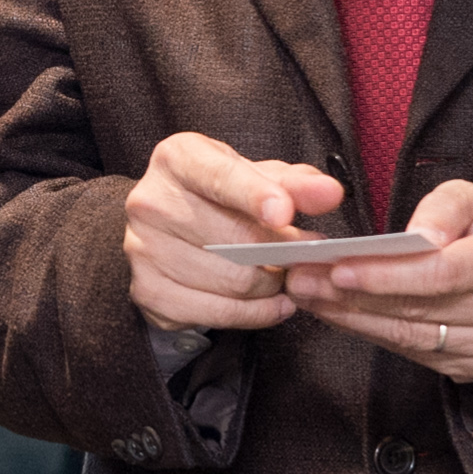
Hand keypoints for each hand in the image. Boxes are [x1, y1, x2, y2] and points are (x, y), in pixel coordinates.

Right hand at [124, 133, 348, 332]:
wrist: (169, 225)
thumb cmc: (219, 196)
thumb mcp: (257, 177)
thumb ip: (297, 183)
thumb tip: (329, 194)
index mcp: (178, 159)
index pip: (219, 178)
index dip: (254, 196)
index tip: (284, 213)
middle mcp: (151, 201)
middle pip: (234, 240)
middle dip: (281, 254)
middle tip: (302, 256)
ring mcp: (143, 248)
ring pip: (233, 282)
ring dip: (272, 286)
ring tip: (283, 277)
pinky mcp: (147, 290)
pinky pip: (217, 313)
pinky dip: (255, 314)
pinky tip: (271, 303)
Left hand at [281, 181, 472, 381]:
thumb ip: (446, 206)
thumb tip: (419, 234)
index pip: (443, 272)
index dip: (388, 274)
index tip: (339, 267)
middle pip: (419, 307)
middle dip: (352, 294)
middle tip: (301, 278)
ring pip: (411, 335)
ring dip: (351, 317)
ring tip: (307, 294)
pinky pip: (413, 351)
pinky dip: (370, 332)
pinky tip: (337, 314)